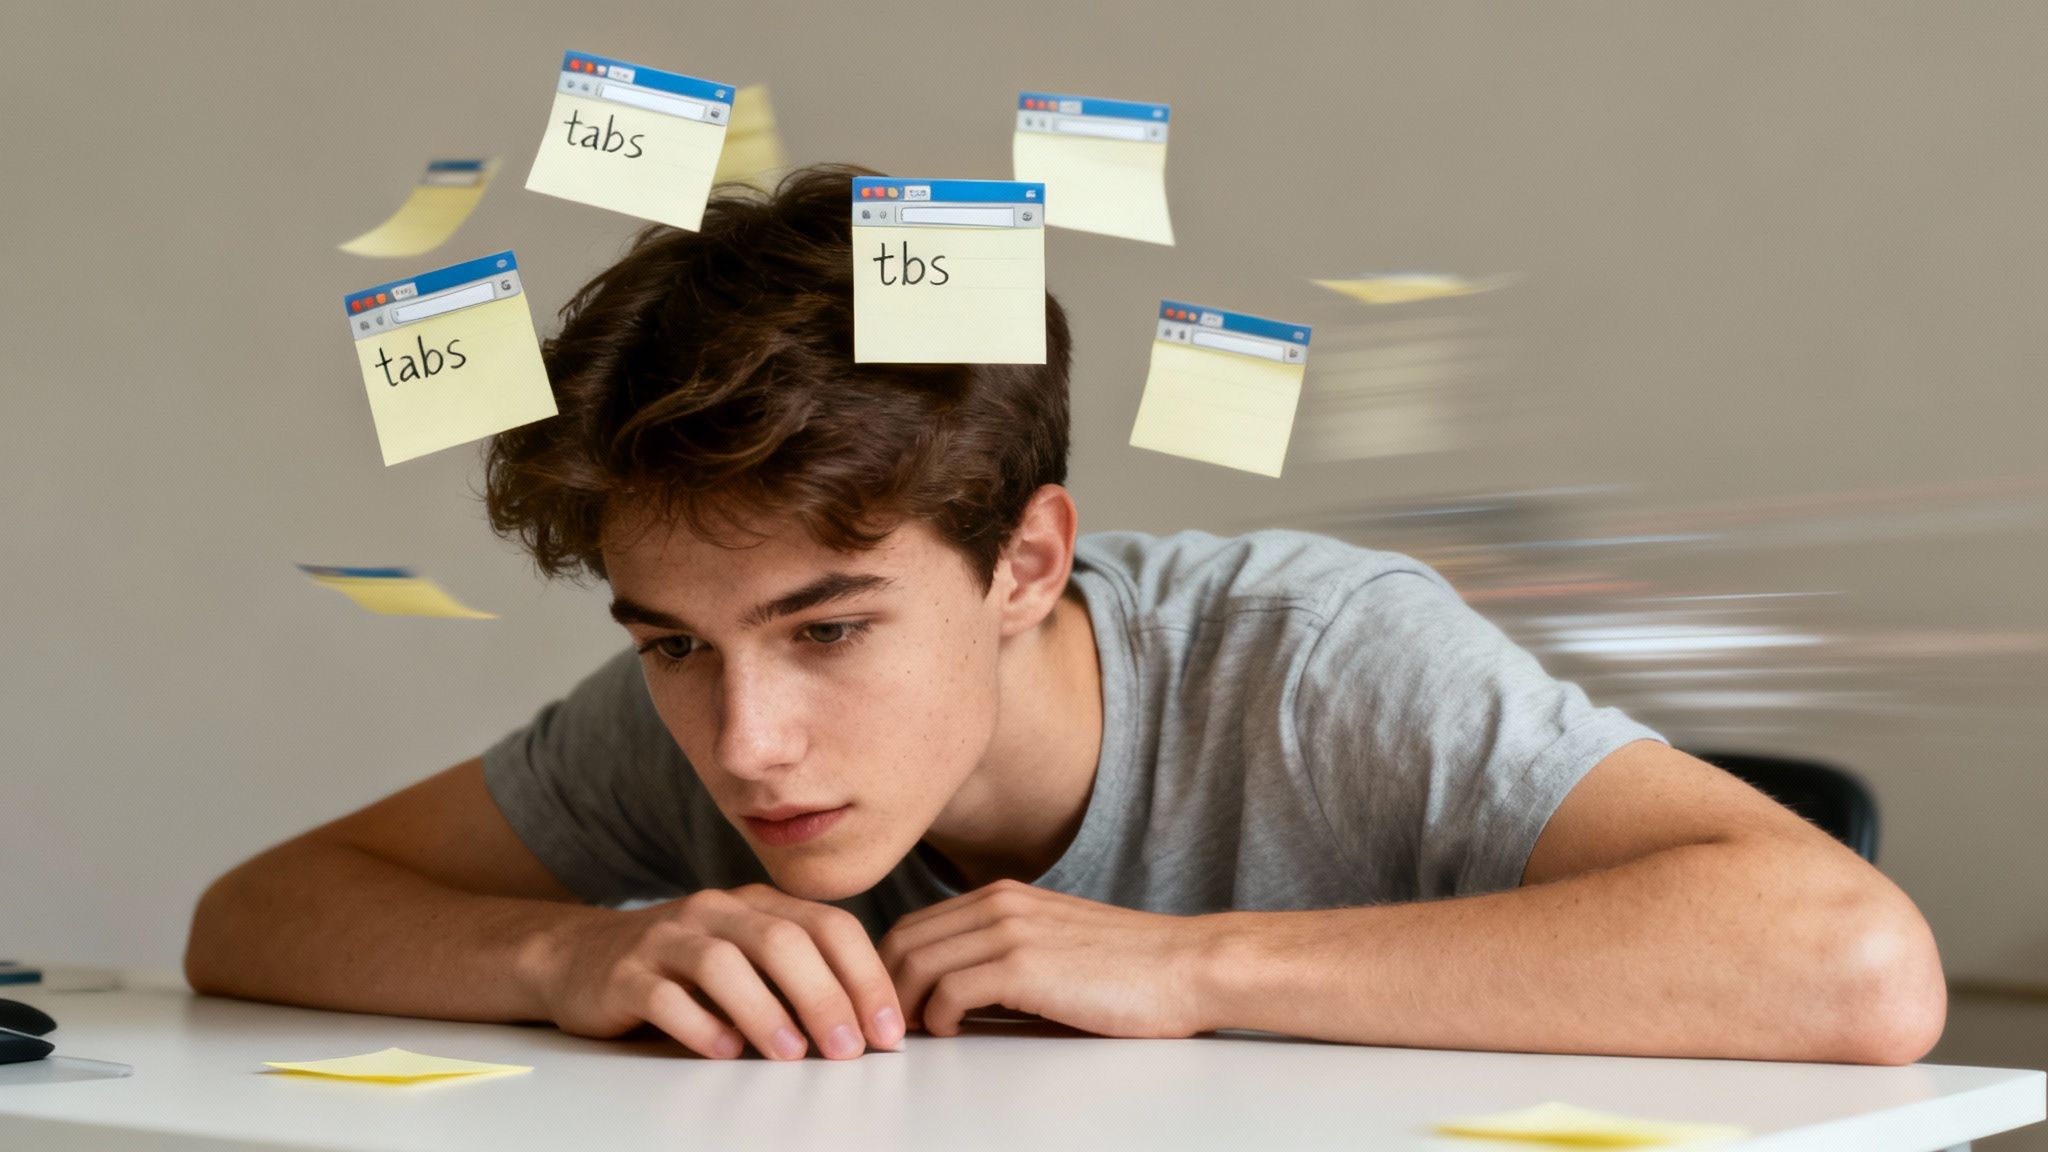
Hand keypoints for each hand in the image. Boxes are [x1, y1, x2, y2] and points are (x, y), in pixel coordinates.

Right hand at [535, 884, 903, 1060]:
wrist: (582, 958)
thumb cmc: (684, 968)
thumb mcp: (748, 958)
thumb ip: (799, 977)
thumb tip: (870, 1028)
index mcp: (758, 903)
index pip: (829, 926)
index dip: (866, 977)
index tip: (889, 1031)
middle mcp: (716, 910)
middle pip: (783, 941)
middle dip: (825, 997)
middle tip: (849, 1050)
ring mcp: (667, 938)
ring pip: (724, 964)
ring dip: (766, 1012)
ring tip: (792, 1055)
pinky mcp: (624, 975)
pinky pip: (665, 997)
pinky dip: (700, 1027)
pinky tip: (725, 1053)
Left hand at [877, 879, 1215, 1038]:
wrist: (1186, 966)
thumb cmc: (1129, 968)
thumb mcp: (1053, 942)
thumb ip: (1004, 953)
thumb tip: (954, 993)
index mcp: (1002, 896)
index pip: (916, 925)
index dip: (891, 968)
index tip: (891, 1005)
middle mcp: (999, 904)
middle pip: (904, 941)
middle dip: (882, 987)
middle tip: (887, 1028)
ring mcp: (1010, 931)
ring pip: (918, 963)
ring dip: (903, 1006)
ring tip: (911, 1037)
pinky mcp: (1024, 966)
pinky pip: (949, 990)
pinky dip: (937, 1017)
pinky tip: (950, 1032)